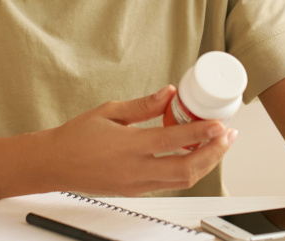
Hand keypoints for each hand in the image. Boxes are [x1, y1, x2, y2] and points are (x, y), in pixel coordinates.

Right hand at [45, 85, 238, 195]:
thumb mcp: (109, 111)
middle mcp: (135, 170)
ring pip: (182, 180)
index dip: (202, 134)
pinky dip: (187, 170)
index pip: (173, 141)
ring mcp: (137, 185)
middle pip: (187, 169)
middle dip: (214, 153)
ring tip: (218, 145)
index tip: (220, 125)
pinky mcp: (136, 191)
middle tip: (228, 136)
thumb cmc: (77, 136)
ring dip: (205, 163)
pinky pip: (170, 184)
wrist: (55, 164)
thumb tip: (170, 93)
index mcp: (128, 147)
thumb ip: (144, 105)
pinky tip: (194, 154)